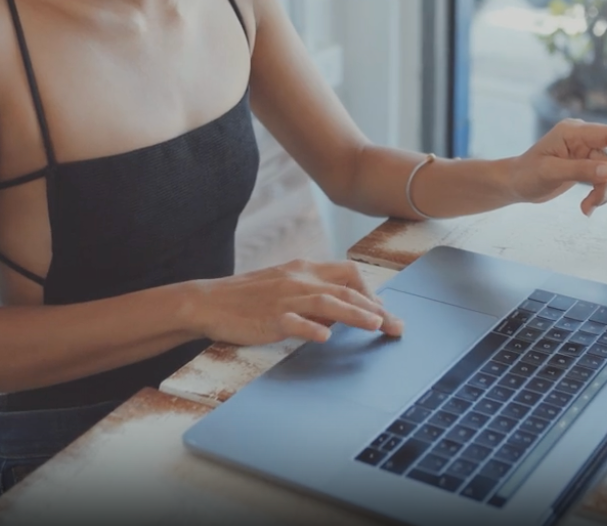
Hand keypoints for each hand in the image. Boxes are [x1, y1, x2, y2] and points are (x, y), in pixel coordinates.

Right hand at [190, 260, 403, 345]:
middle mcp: (299, 279)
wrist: (210, 301)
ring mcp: (285, 298)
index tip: (384, 310)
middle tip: (396, 326)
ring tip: (376, 325)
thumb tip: (342, 309)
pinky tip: (326, 337)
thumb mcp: (285, 284)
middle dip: (375, 307)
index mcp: (304, 269)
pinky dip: (311, 328)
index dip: (370, 290)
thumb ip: (313, 292)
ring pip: (327, 302)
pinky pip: (294, 322)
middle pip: (346, 288)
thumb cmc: (249, 296)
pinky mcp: (269, 317)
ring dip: (355, 314)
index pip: (348, 272)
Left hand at [506, 118, 606, 215]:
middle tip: (594, 203)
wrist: (516, 183)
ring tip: (588, 208)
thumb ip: (580, 170)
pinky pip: (605, 178)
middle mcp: (582, 138)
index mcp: (572, 131)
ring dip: (604, 192)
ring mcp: (586, 151)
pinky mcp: (587, 164)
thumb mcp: (550, 173)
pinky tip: (588, 206)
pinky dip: (600, 194)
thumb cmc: (526, 174)